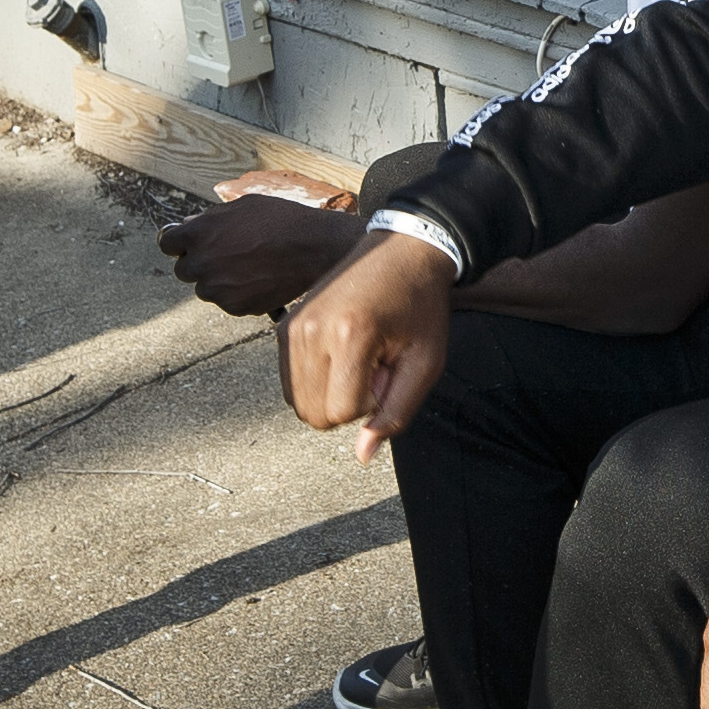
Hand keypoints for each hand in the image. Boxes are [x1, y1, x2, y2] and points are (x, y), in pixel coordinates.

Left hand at [163, 193, 358, 317]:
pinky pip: (226, 302)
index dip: (178, 242)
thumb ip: (210, 218)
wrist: (312, 248)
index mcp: (198, 233)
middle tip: (224, 256)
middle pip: (183, 269)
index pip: (166, 242)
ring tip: (247, 268)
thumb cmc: (280, 220)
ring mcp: (216, 288)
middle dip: (198, 263)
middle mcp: (201, 262)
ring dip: (218, 280)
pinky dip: (237, 295)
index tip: (187, 244)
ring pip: (205, 288)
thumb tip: (188, 225)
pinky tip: (258, 280)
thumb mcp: (242, 206)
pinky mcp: (234, 307)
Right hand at [281, 228, 457, 458]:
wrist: (402, 252)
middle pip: (315, 415)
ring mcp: (291, 327)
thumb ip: (396, 413)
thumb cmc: (421, 308)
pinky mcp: (283, 327)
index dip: (373, 404)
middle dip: (348, 404)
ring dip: (332, 393)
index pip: (342, 413)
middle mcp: (311, 330)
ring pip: (299, 405)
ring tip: (360, 357)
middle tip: (376, 365)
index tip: (390, 370)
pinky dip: (316, 382)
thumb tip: (362, 456)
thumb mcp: (426, 363)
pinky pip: (291, 385)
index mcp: (349, 335)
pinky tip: (342, 352)